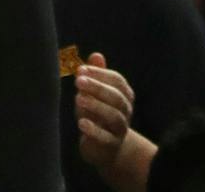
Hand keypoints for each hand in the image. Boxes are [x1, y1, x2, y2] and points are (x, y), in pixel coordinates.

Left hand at [74, 54, 134, 172]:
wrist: (106, 149)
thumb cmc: (98, 117)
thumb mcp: (96, 96)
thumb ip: (97, 77)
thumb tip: (95, 55)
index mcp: (125, 95)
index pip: (117, 80)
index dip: (100, 73)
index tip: (81, 69)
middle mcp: (126, 110)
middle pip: (116, 96)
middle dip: (97, 87)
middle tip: (78, 80)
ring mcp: (120, 128)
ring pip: (113, 115)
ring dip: (96, 105)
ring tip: (78, 98)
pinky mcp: (111, 145)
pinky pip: (105, 137)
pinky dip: (94, 129)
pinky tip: (81, 122)